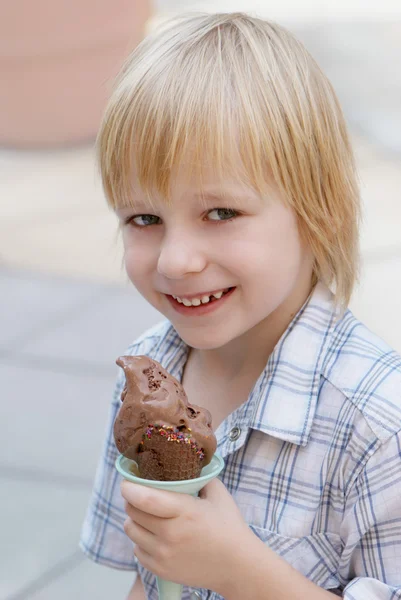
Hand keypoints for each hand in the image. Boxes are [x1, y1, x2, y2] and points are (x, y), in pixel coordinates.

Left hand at [121, 477, 252, 592]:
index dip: (130, 488)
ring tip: (146, 515)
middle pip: (133, 512)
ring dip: (134, 519)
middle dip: (132, 500)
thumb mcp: (217, 493)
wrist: (237, 565)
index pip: (145, 498)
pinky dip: (141, 540)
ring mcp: (164, 554)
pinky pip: (137, 550)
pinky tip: (154, 535)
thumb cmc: (229, 526)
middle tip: (139, 495)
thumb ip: (198, 477)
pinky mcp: (161, 569)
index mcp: (185, 511)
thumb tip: (182, 465)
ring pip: (131, 530)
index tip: (127, 481)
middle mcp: (171, 534)